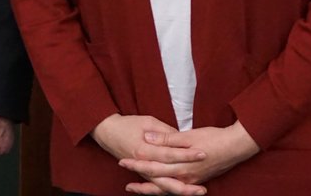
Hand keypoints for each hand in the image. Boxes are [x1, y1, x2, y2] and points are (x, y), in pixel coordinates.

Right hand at [91, 114, 207, 195]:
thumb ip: (164, 132)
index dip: (187, 154)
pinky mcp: (144, 174)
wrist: (107, 131)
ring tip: (199, 192)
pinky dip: (170, 191)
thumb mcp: (147, 121)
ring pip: (163, 187)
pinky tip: (184, 192)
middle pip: (168, 179)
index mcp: (144, 149)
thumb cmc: (127, 124)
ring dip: (181, 191)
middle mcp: (144, 164)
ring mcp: (144, 172)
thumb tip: (180, 139)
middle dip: (187, 184)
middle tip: (204, 187)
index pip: (170, 154)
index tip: (203, 153)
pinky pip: (157, 187)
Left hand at [120, 121, 259, 192]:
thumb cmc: (213, 138)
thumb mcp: (188, 135)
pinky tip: (155, 186)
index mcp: (182, 165)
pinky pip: (175, 189)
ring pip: (165, 189)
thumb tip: (147, 138)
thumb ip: (166, 139)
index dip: (137, 164)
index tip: (123, 160)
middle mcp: (186, 177)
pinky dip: (162, 189)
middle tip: (124, 175)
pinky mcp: (195, 181)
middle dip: (139, 179)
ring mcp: (191, 181)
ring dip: (149, 189)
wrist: (235, 147)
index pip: (154, 167)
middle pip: (156, 181)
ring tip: (134, 188)